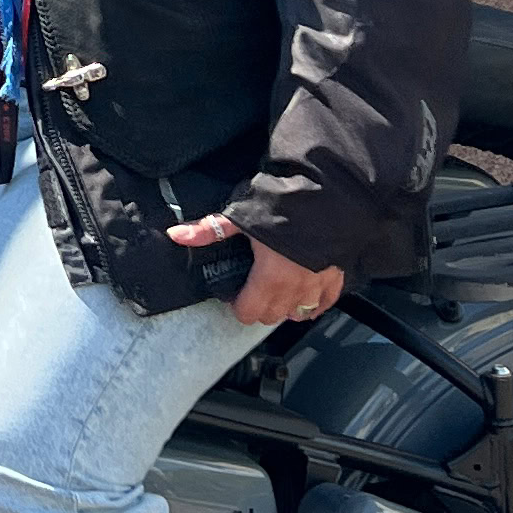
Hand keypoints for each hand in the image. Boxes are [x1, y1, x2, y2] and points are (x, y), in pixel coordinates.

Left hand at [166, 211, 344, 325]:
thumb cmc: (284, 206)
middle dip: (259, 306)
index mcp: (270, 279)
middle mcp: (295, 289)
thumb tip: (176, 235)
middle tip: (252, 288)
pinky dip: (313, 303)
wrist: (328, 195)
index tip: (234, 291)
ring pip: (298, 313)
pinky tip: (305, 292)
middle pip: (272, 316)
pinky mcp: (336, 278)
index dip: (237, 304)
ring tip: (277, 288)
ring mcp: (318, 285)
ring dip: (286, 306)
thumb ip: (209, 230)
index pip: (248, 313)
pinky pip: (324, 304)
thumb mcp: (241, 216)